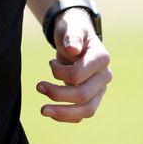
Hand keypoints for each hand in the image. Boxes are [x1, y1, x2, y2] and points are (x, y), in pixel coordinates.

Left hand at [36, 8, 111, 122]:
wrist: (75, 38)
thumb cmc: (72, 31)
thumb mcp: (71, 27)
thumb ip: (72, 37)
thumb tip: (72, 49)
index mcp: (101, 58)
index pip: (79, 75)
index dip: (60, 73)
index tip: (50, 63)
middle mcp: (104, 76)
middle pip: (83, 96)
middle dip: (57, 94)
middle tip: (38, 86)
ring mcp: (99, 89)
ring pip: (87, 110)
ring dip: (63, 112)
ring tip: (43, 110)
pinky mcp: (92, 97)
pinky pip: (82, 114)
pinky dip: (66, 116)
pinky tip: (51, 112)